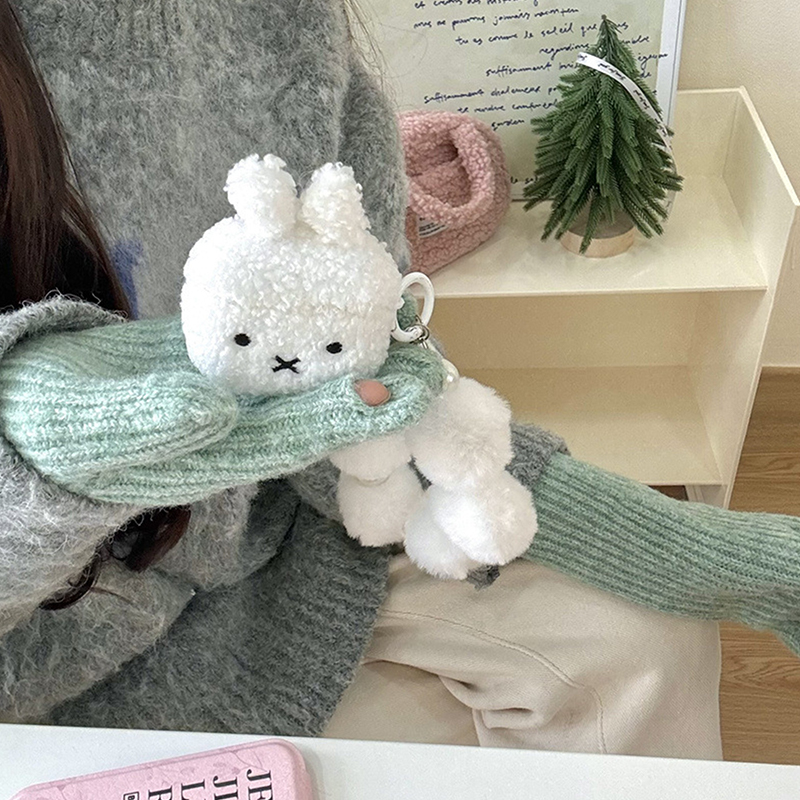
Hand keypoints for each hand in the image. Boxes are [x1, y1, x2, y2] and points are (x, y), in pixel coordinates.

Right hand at [0, 314, 444, 505]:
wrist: (27, 404)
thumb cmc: (52, 426)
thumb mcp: (92, 428)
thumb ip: (152, 422)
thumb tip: (217, 410)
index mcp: (218, 453)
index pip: (299, 436)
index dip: (354, 416)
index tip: (406, 392)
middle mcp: (238, 427)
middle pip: (316, 404)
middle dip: (375, 385)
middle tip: (429, 357)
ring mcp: (231, 393)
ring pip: (300, 370)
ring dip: (349, 349)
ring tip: (397, 319)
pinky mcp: (216, 360)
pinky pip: (271, 341)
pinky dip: (304, 320)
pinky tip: (332, 296)